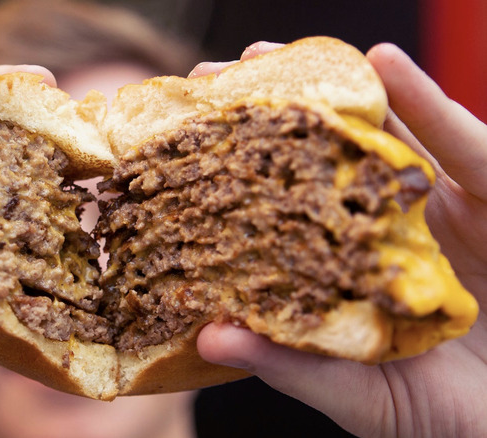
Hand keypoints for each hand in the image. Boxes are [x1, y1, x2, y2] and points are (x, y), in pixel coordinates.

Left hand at [196, 42, 486, 435]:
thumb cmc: (444, 422)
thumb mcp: (362, 396)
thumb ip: (296, 366)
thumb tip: (213, 335)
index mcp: (346, 267)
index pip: (287, 209)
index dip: (238, 174)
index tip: (186, 141)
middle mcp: (387, 230)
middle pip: (326, 158)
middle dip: (272, 115)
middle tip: (214, 77)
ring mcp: (441, 212)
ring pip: (387, 136)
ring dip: (334, 90)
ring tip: (271, 57)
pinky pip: (468, 147)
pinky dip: (431, 107)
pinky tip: (388, 65)